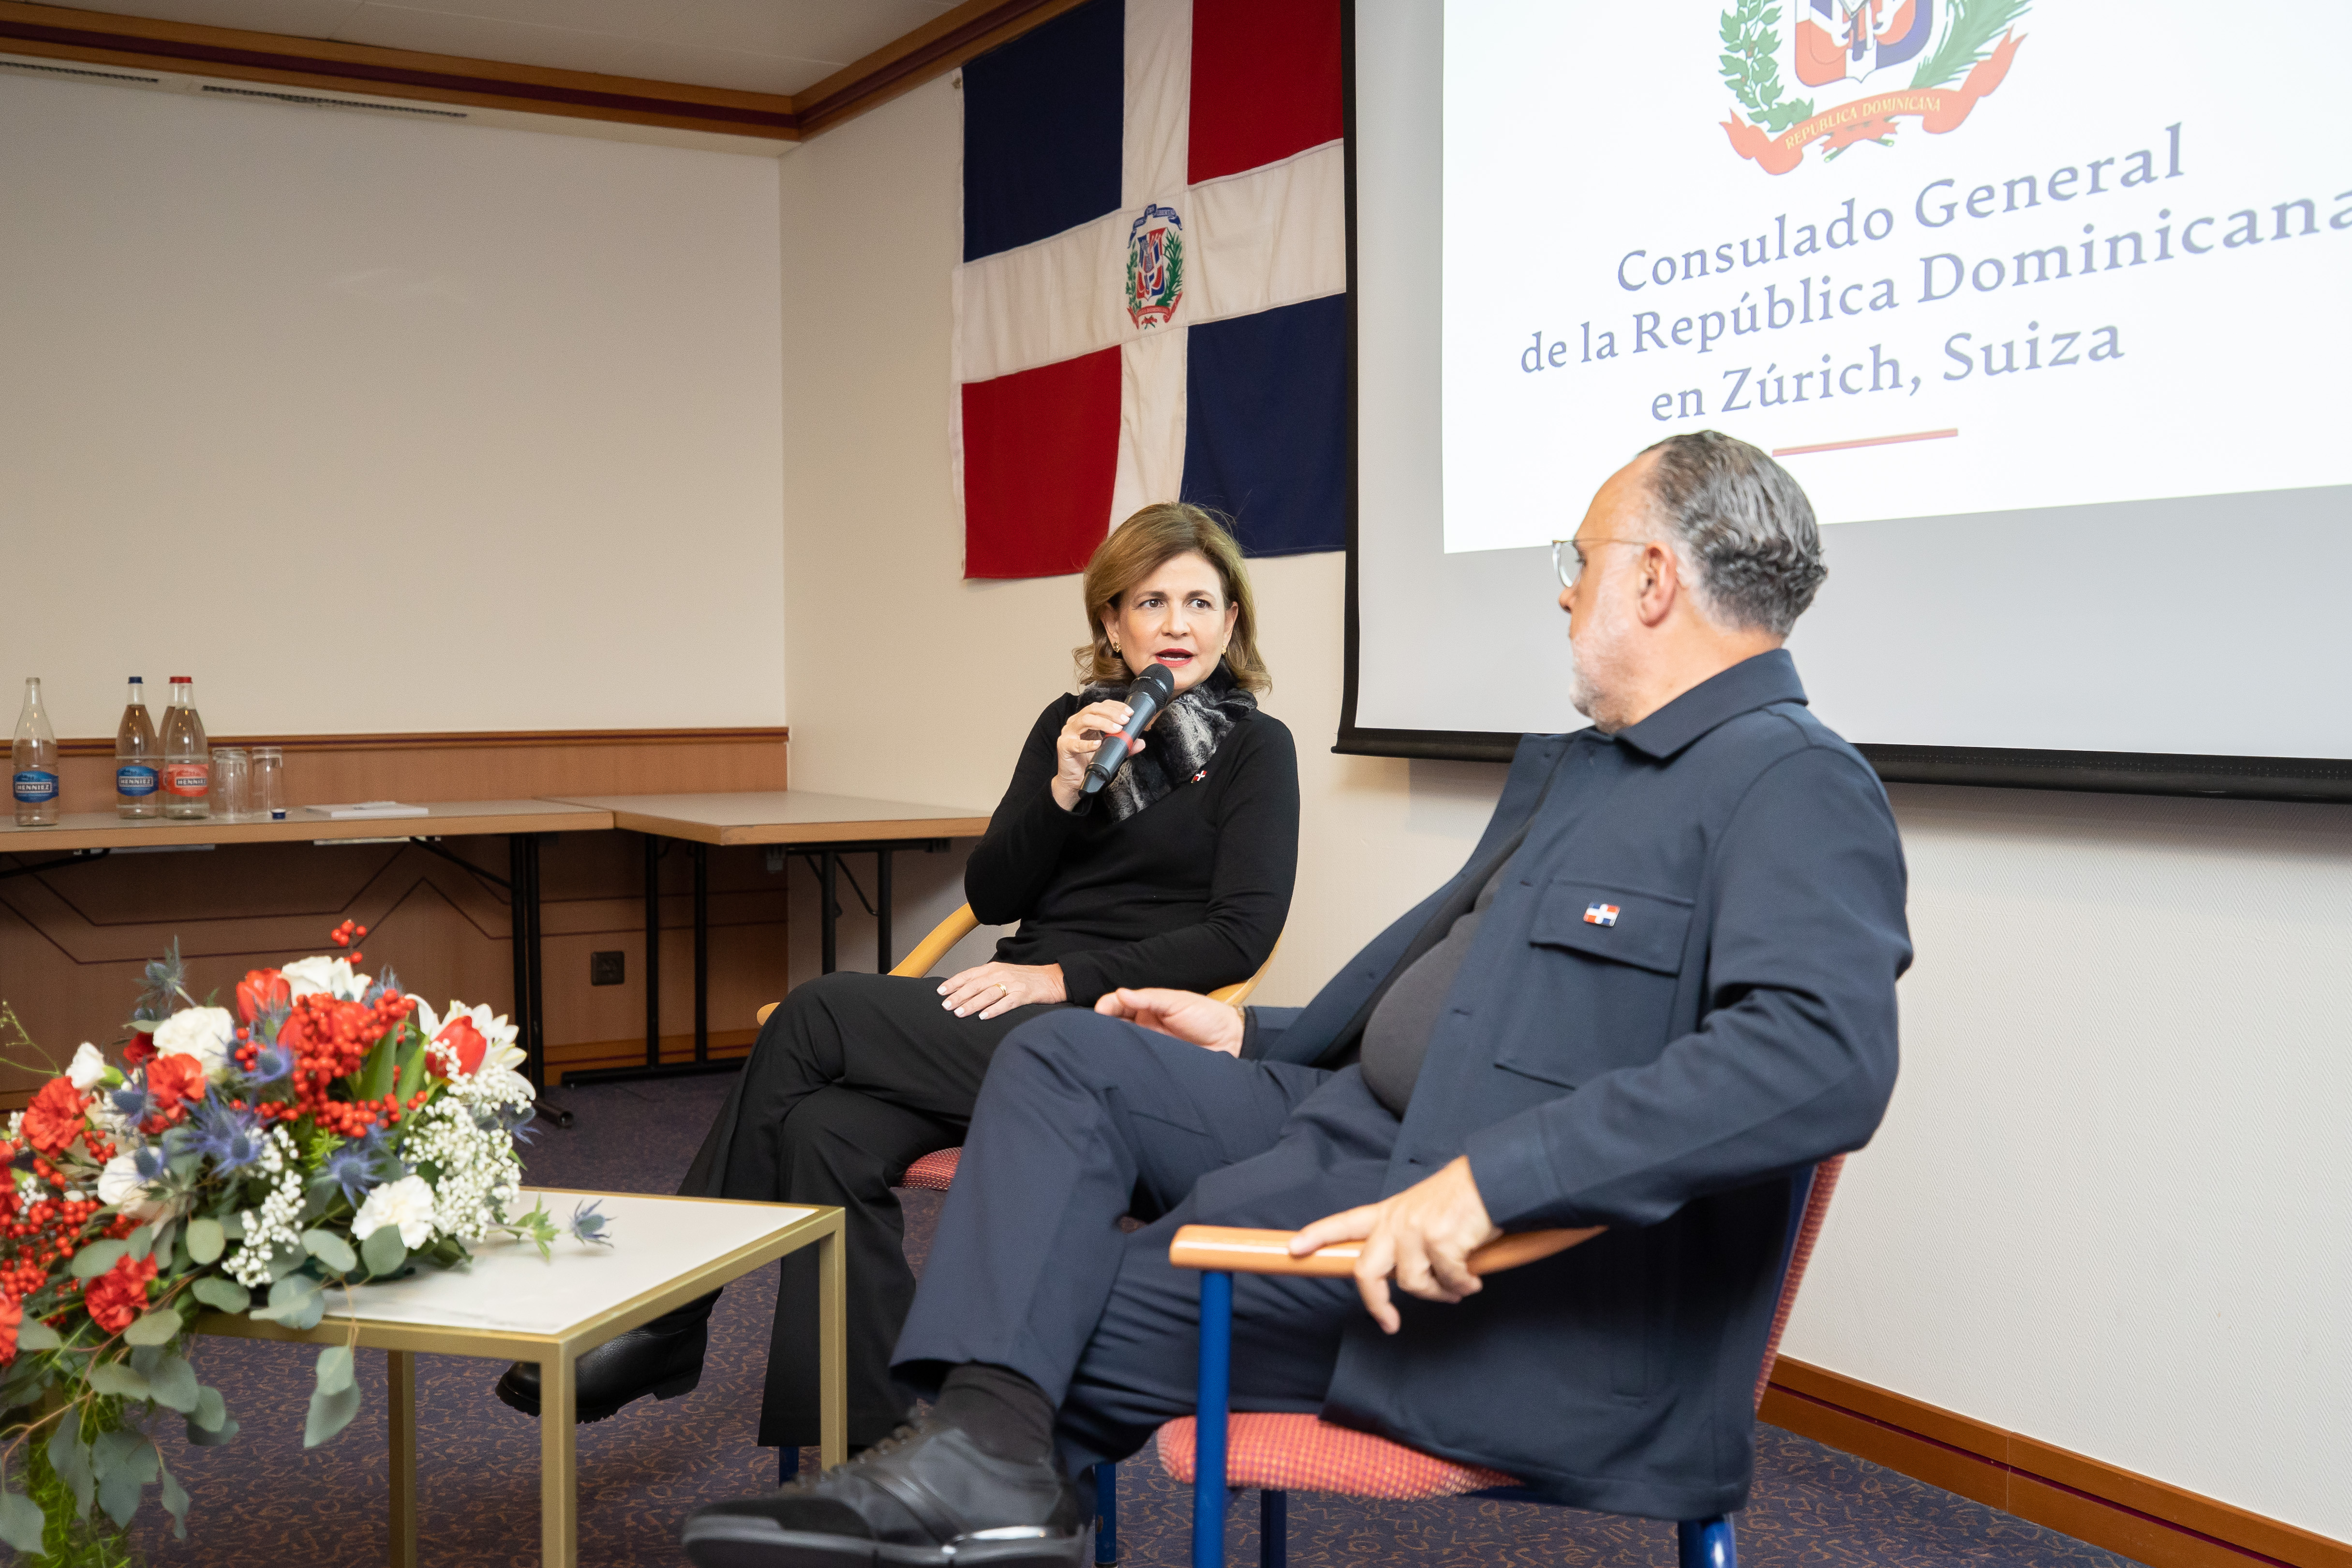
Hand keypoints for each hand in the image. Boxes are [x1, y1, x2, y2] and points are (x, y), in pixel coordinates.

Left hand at [938, 961, 1065, 1018]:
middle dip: (959, 995)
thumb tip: (965, 991)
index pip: (969, 975)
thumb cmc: (1026, 979)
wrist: (1053, 978)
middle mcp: (1001, 974)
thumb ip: (986, 980)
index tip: (940, 992)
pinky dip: (994, 1009)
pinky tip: (984, 1016)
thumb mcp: (1003, 975)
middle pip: (976, 985)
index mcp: (994, 968)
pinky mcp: (1024, 995)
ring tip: (959, 1013)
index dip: (954, 983)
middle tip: (946, 1006)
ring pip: (988, 994)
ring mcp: (1013, 984)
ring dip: (972, 1003)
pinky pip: (1007, 1003)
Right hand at [1050, 699, 1145, 811]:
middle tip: (1125, 720)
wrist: (1074, 780)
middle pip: (1093, 709)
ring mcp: (1068, 733)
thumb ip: (1123, 745)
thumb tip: (1141, 742)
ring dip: (1103, 723)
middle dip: (1111, 713)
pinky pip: (1076, 743)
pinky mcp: (1064, 746)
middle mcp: (1076, 722)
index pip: (1101, 706)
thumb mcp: (1109, 750)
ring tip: (1117, 729)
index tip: (1129, 712)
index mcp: (1086, 719)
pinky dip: (1088, 744)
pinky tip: (1098, 744)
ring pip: (1085, 720)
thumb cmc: (1088, 761)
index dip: (1115, 706)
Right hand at [1095, 987, 1244, 1055]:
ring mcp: (1149, 1045)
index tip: (1099, 1010)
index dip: (1107, 1005)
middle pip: (1115, 1025)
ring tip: (1099, 1046)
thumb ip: (1149, 998)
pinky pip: (1136, 1062)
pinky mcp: (1156, 1064)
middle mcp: (1144, 1026)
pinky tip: (1115, 1062)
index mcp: (1148, 1007)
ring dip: (1111, 1045)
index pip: (1119, 1004)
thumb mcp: (1178, 1001)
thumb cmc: (1207, 1016)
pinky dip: (1125, 1062)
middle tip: (1092, 1030)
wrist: (1232, 1041)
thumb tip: (1120, 993)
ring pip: (1122, 1044)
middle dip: (1101, 1026)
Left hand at [1291, 1156, 1508, 1333]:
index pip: (1344, 1223)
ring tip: (1458, 1287)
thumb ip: (1406, 1238)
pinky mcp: (1440, 1241)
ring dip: (1439, 1293)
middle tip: (1389, 1322)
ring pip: (1412, 1284)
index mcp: (1388, 1212)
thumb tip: (1405, 1277)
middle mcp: (1396, 1221)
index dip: (1316, 1236)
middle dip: (1377, 1303)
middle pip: (1367, 1271)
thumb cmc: (1462, 1198)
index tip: (1293, 1249)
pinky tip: (1473, 1279)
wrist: (1493, 1180)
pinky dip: (1462, 1286)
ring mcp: (1416, 1231)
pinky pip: (1448, 1282)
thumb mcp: (1423, 1210)